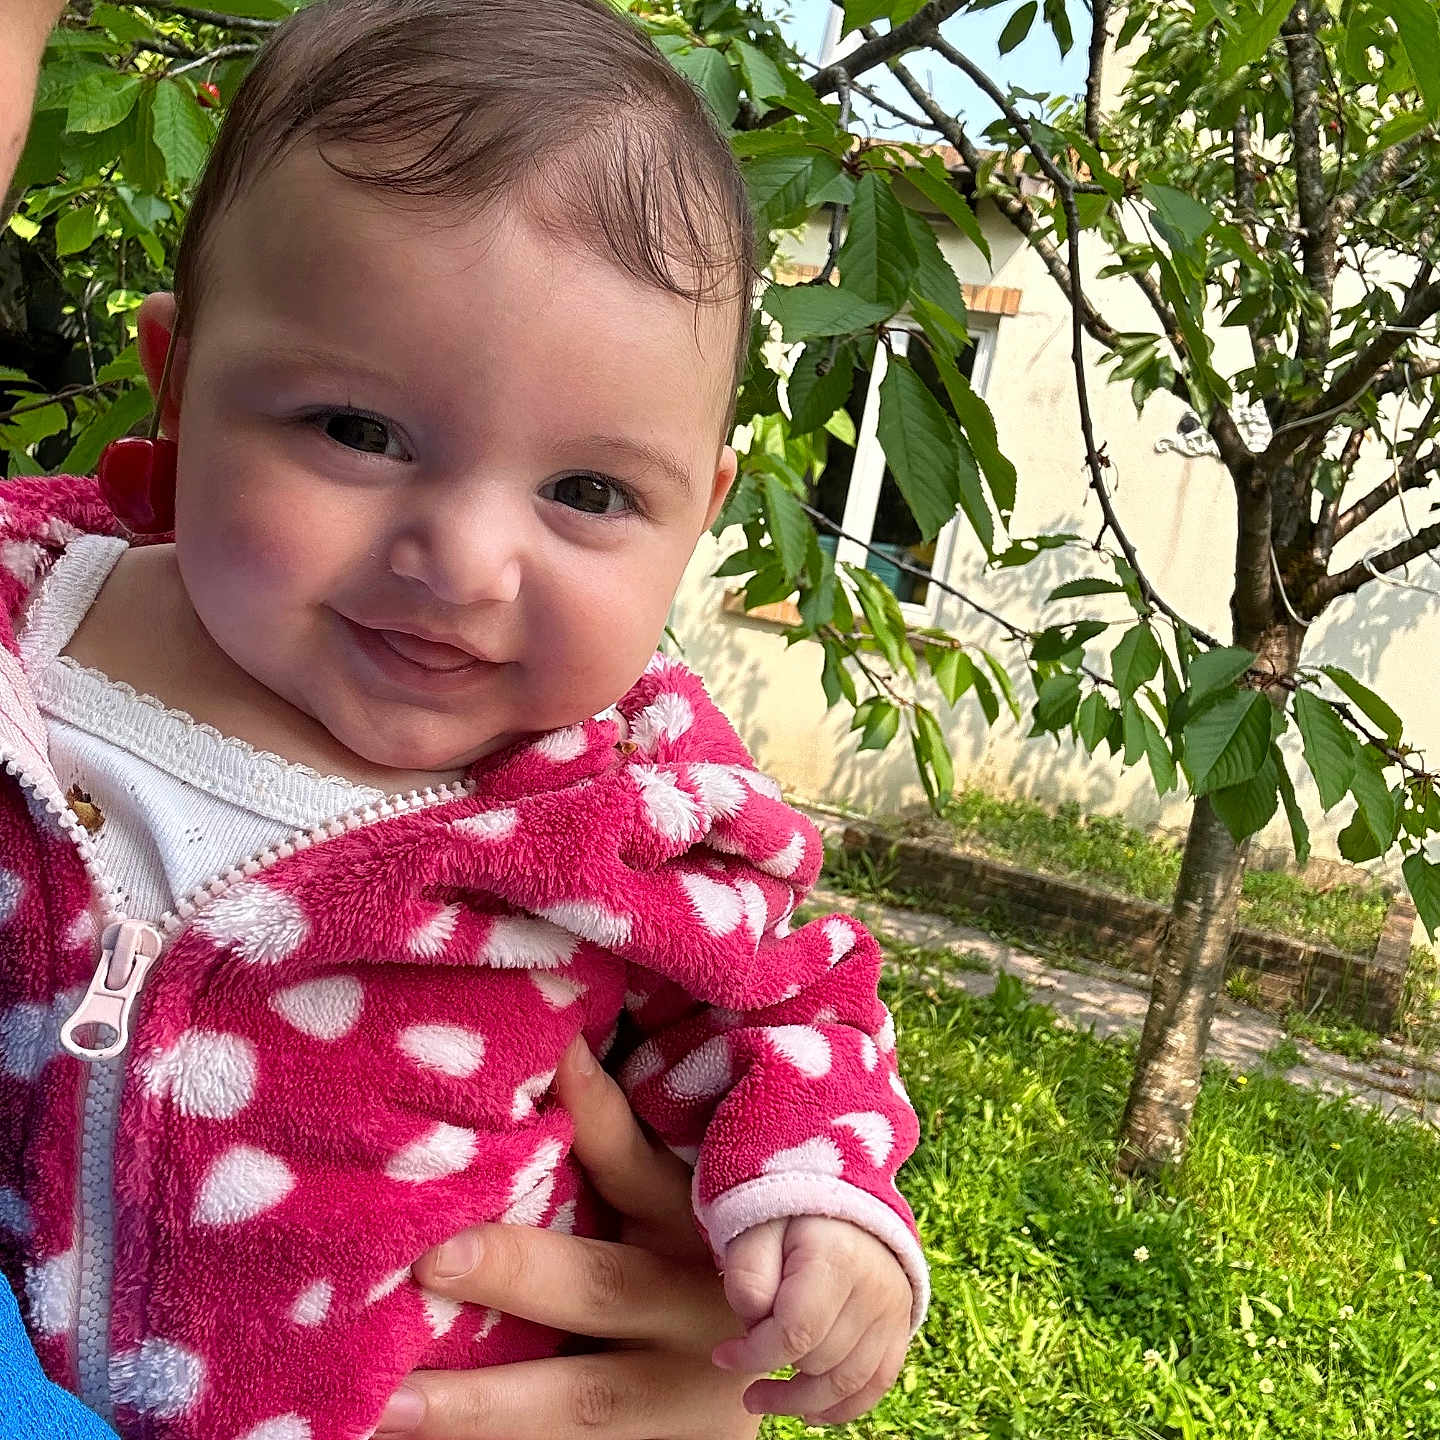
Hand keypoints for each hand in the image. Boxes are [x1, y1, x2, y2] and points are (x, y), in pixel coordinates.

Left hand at [373, 1038, 760, 1439]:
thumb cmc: (696, 1249)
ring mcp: (678, 1393)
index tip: (539, 1061)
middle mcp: (698, 1305)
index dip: (593, 1111)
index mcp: (699, 1219)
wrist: (769, 1361)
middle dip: (521, 1274)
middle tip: (435, 1260)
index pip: (639, 1160)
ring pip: (580, 1401)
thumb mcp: (674, 1190)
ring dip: (480, 1407)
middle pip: (605, 1289)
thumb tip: (551, 1040)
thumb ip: (613, 1136)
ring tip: (386, 1405)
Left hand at [712, 1216, 912, 1425]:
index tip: (722, 1356)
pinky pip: (877, 1383)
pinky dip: (844, 1407)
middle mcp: (875, 1289)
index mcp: (838, 1258)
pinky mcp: (898, 1325)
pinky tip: (810, 1411)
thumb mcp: (757, 1226)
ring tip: (762, 1397)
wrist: (841, 1198)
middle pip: (819, 1360)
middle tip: (743, 1353)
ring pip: (848, 1383)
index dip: (753, 1355)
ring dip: (801, 1401)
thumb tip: (753, 1328)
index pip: (795, 1332)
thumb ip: (747, 1274)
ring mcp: (892, 1311)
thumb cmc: (790, 1213)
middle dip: (773, 1368)